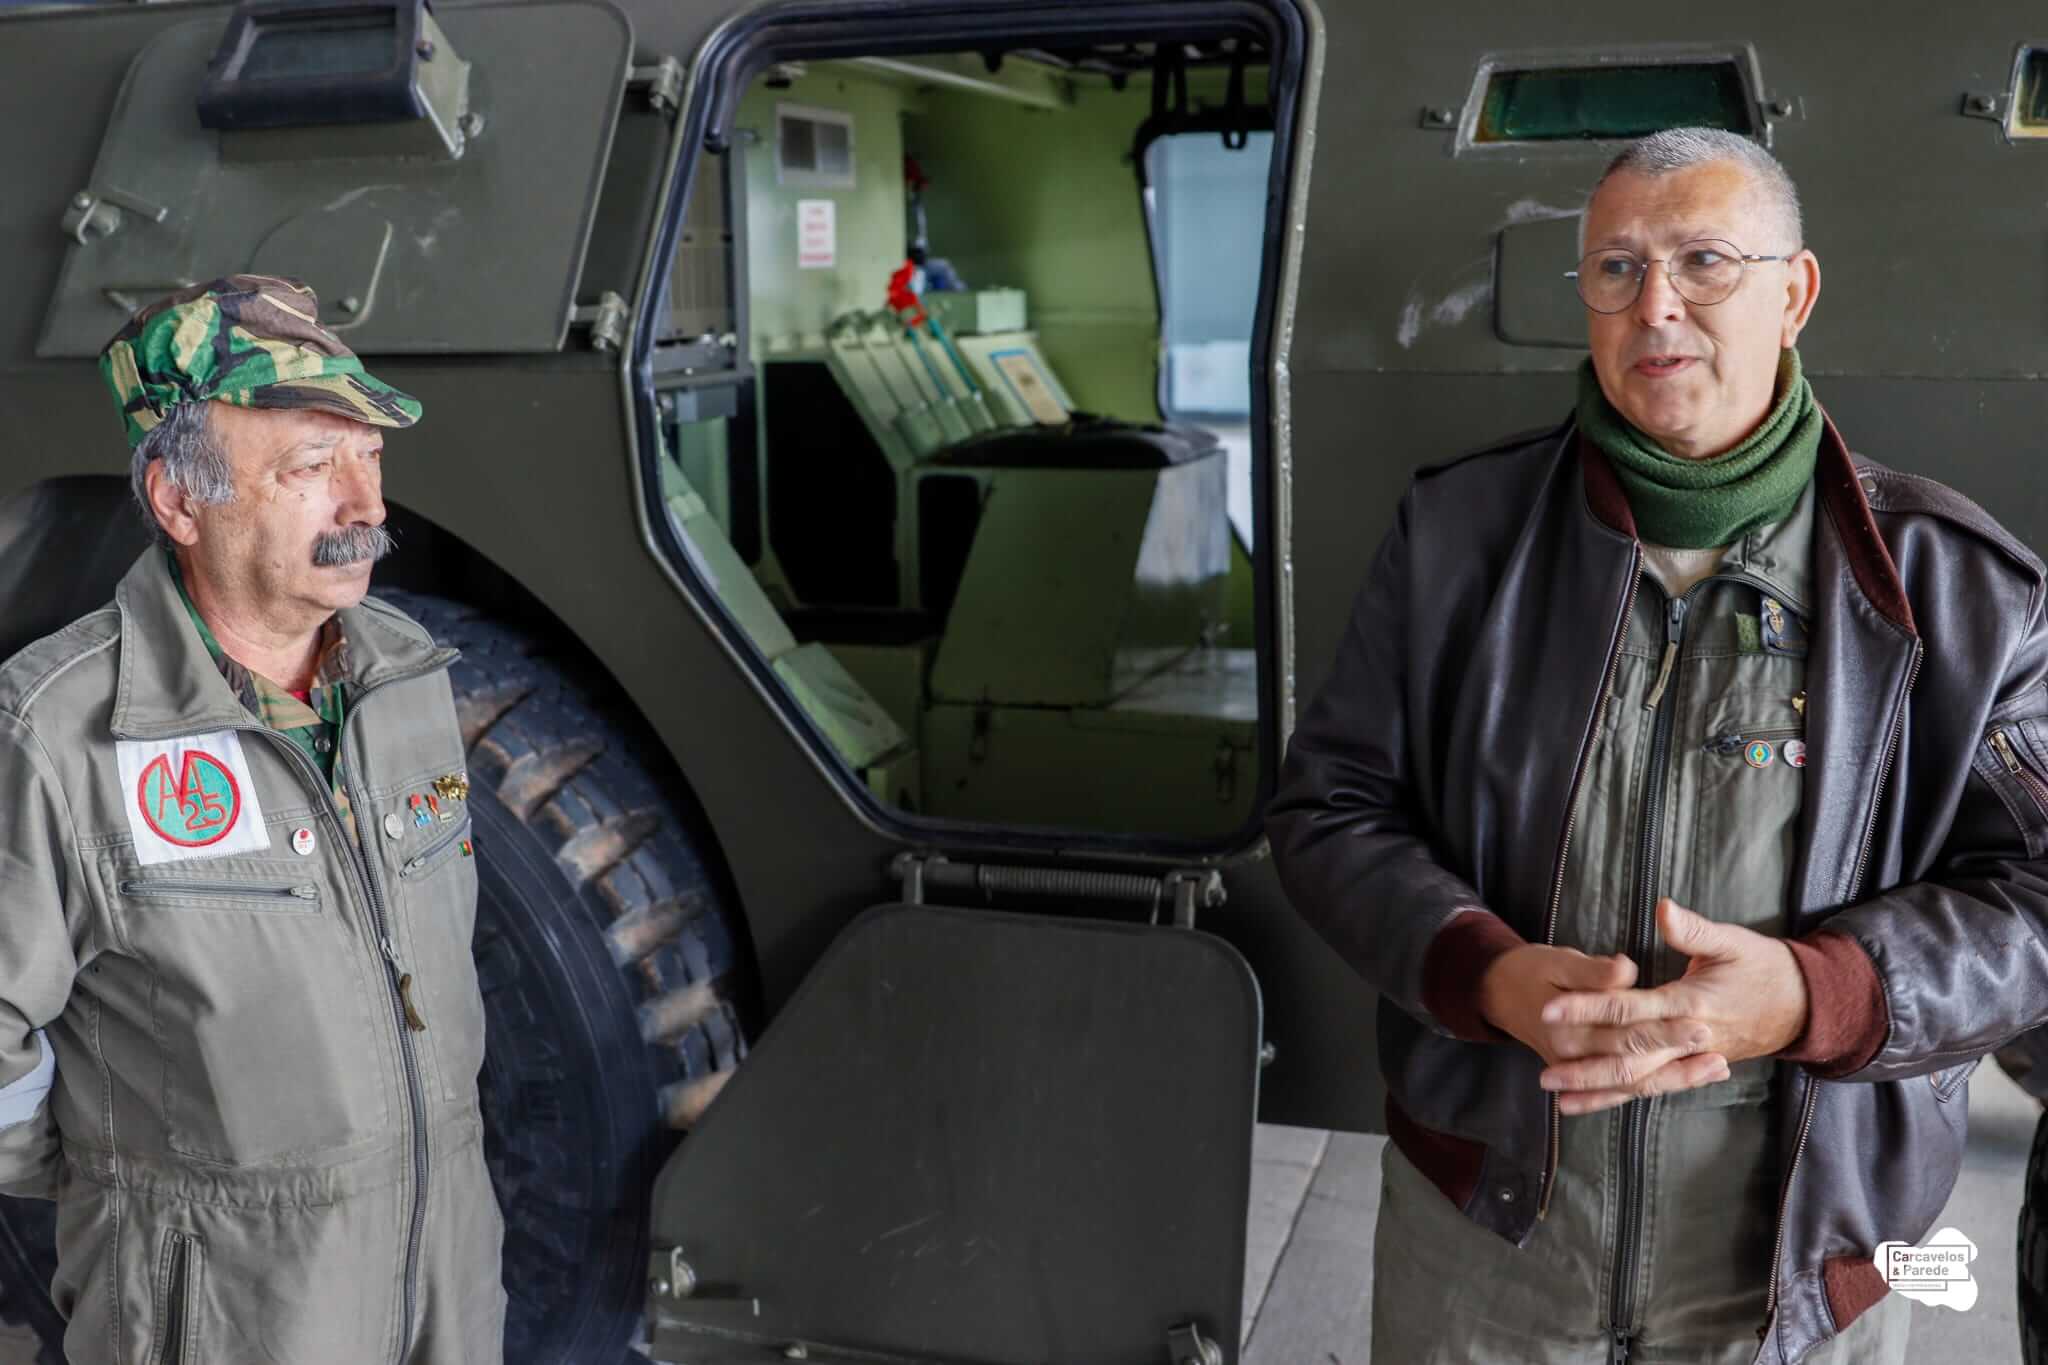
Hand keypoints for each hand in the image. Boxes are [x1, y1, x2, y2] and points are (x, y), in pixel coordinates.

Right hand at [1478, 942, 1720, 1089]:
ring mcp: (1580, 1068)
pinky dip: (1659, 1084)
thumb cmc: (1530, 970)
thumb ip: (1592, 971)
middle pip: (1635, 1059)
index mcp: (1568, 1026)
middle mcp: (1575, 1054)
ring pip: (1635, 1081)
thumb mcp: (1556, 961)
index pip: (1625, 1029)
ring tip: (1718, 1070)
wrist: (1498, 991)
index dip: (1663, 1028)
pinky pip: (1625, 1087)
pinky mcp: (1585, 1072)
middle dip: (1679, 1056)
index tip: (1699, 1021)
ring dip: (1677, 1077)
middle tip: (1718, 1049)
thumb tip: (1625, 971)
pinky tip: (1690, 1078)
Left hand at [1536, 898, 1808, 1113]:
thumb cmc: (1765, 967)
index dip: (1589, 1009)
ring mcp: (1691, 1058)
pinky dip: (1621, 1097)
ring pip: (1640, 1080)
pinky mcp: (1692, 1066)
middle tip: (1544, 1072)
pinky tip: (1590, 1104)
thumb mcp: (1733, 941)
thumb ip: (1694, 930)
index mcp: (1691, 1003)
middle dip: (1586, 1065)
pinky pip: (1653, 1087)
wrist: (1805, 1005)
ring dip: (1598, 1090)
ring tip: (1556, 1095)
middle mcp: (1688, 1038)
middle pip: (1629, 1056)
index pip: (1630, 1008)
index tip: (1550, 1009)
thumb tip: (1663, 909)